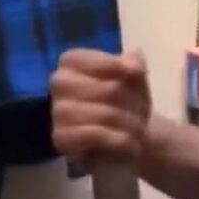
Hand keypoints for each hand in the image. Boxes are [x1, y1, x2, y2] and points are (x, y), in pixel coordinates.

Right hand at [49, 48, 151, 169]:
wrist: (132, 137)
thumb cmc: (129, 101)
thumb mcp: (137, 79)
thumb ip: (135, 64)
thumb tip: (134, 59)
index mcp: (71, 63)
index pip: (77, 58)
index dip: (107, 64)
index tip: (135, 72)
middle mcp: (59, 84)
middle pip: (84, 85)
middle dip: (118, 96)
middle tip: (141, 108)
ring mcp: (57, 112)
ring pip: (85, 111)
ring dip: (118, 119)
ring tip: (138, 127)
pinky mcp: (61, 139)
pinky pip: (85, 135)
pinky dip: (112, 138)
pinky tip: (127, 139)